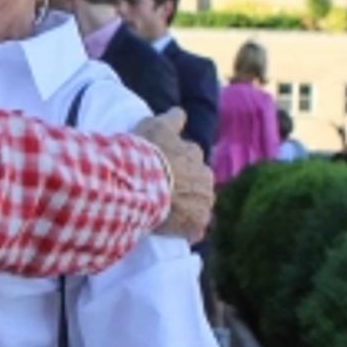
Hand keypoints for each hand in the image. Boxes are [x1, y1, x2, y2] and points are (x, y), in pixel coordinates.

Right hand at [136, 109, 213, 242]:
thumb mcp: (156, 125)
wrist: (140, 182)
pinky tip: (175, 232)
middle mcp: (205, 176)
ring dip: (188, 209)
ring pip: (199, 206)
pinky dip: (188, 232)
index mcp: (195, 154)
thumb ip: (172, 119)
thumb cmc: (146, 152)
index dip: (177, 164)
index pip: (191, 157)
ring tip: (169, 215)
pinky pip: (195, 230)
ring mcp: (204, 202)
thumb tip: (181, 113)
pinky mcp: (197, 224)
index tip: (165, 168)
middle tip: (165, 192)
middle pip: (198, 182)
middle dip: (186, 186)